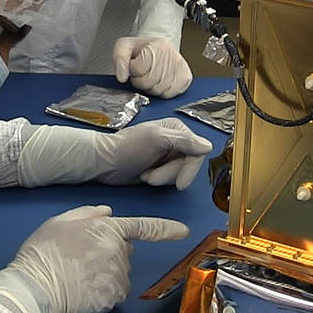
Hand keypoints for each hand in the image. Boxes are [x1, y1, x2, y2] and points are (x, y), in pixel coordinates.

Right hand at [0, 205, 187, 312]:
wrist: (34, 287)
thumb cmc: (43, 252)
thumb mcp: (61, 221)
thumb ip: (88, 213)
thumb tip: (108, 212)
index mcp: (107, 229)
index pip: (143, 226)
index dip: (166, 228)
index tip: (183, 231)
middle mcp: (118, 251)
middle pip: (124, 250)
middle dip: (110, 251)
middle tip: (80, 257)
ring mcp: (116, 276)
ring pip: (119, 272)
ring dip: (105, 272)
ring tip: (78, 274)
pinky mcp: (112, 298)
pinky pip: (114, 292)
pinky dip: (103, 291)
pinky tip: (83, 288)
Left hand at [94, 117, 211, 188]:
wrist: (104, 163)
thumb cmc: (125, 148)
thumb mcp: (155, 139)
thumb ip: (183, 141)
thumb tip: (208, 146)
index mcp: (176, 129)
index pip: (198, 151)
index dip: (189, 169)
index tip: (179, 183)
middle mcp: (176, 141)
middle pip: (190, 165)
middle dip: (169, 174)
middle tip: (150, 175)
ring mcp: (169, 155)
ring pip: (181, 174)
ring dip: (162, 178)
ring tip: (145, 174)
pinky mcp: (162, 168)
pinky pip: (172, 180)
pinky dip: (160, 181)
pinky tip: (146, 176)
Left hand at [113, 36, 191, 98]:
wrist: (158, 47)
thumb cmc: (142, 48)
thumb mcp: (125, 46)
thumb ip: (119, 59)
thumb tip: (122, 77)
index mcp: (157, 46)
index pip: (138, 69)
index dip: (133, 70)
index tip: (135, 65)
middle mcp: (171, 56)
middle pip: (148, 81)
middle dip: (141, 81)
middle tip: (143, 73)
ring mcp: (180, 67)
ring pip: (158, 90)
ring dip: (151, 87)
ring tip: (151, 76)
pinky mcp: (185, 78)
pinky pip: (169, 94)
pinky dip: (162, 92)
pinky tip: (160, 82)